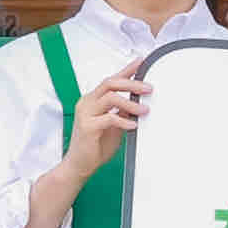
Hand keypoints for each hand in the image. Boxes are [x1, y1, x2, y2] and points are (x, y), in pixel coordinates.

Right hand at [53, 66, 148, 187]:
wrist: (79, 166)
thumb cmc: (94, 146)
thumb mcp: (114, 126)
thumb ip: (122, 113)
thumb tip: (138, 103)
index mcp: (93, 100)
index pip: (111, 81)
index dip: (126, 70)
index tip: (140, 62)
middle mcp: (87, 103)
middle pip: (110, 84)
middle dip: (132, 84)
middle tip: (148, 88)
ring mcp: (85, 114)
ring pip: (110, 97)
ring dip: (130, 103)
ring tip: (144, 109)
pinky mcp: (87, 127)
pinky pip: (108, 118)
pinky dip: (124, 121)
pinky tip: (133, 126)